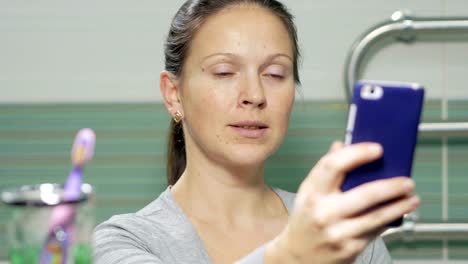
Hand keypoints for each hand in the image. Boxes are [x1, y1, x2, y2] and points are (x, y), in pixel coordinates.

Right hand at [266, 141, 418, 263]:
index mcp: (312, 192)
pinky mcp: (349, 248)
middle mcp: (323, 212)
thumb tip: (342, 145)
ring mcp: (337, 232)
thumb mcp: (309, 192)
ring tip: (412, 198)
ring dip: (399, 206)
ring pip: (377, 216)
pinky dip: (389, 220)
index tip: (377, 149)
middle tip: (407, 181)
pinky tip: (398, 212)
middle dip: (391, 186)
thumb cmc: (307, 218)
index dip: (357, 154)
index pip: (333, 166)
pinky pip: (375, 231)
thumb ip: (326, 170)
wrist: (298, 256)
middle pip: (365, 194)